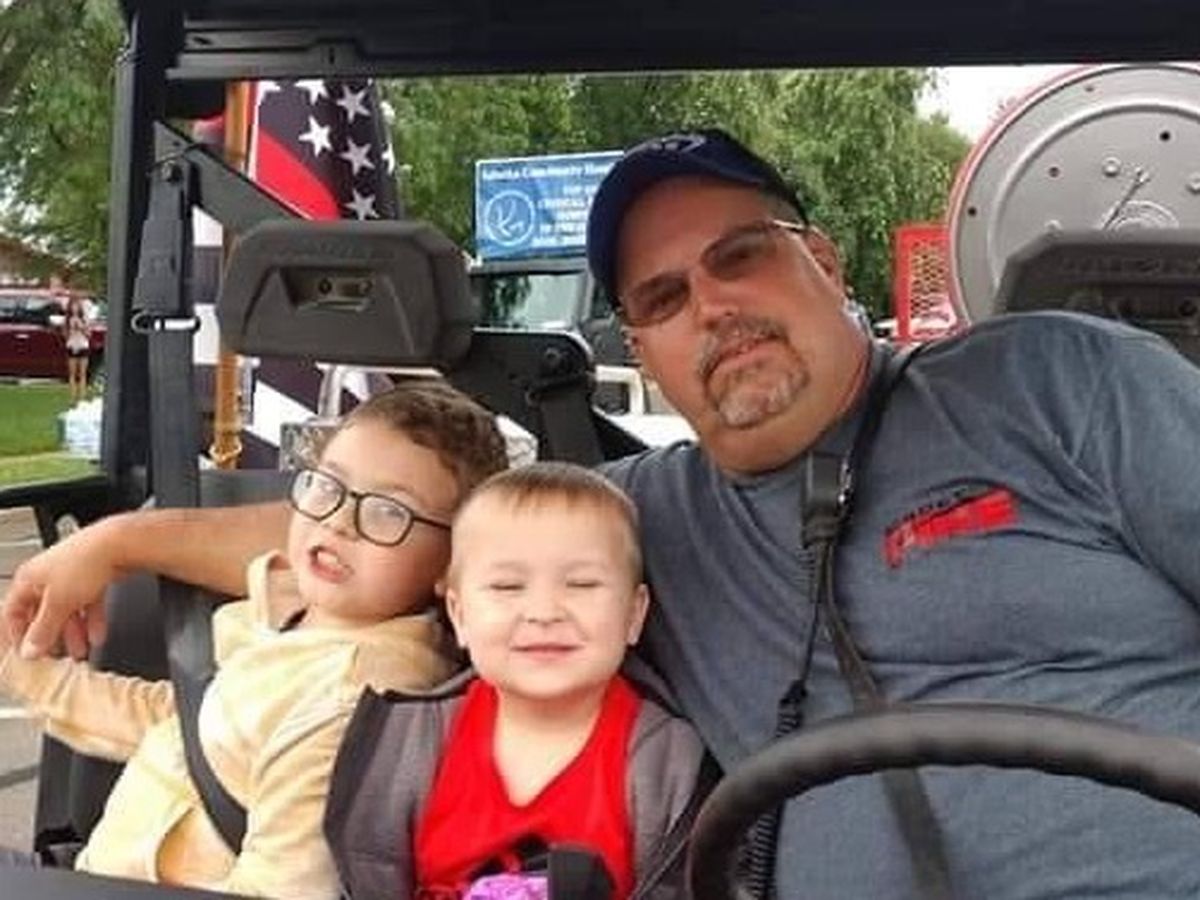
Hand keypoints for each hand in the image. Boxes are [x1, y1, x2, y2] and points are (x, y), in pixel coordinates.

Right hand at [2, 519, 119, 660]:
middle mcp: (48, 576)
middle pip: (44, 613)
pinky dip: (92, 620)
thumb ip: (43, 629)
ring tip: (81, 651)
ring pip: (68, 610)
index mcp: (29, 578)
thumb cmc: (84, 561)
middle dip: (52, 636)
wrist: (120, 544)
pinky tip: (97, 635)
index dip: (18, 634)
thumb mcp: (58, 603)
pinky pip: (88, 603)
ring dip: (74, 632)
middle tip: (57, 655)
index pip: (14, 611)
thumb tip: (30, 649)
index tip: (27, 652)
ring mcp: (72, 575)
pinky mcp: (93, 576)